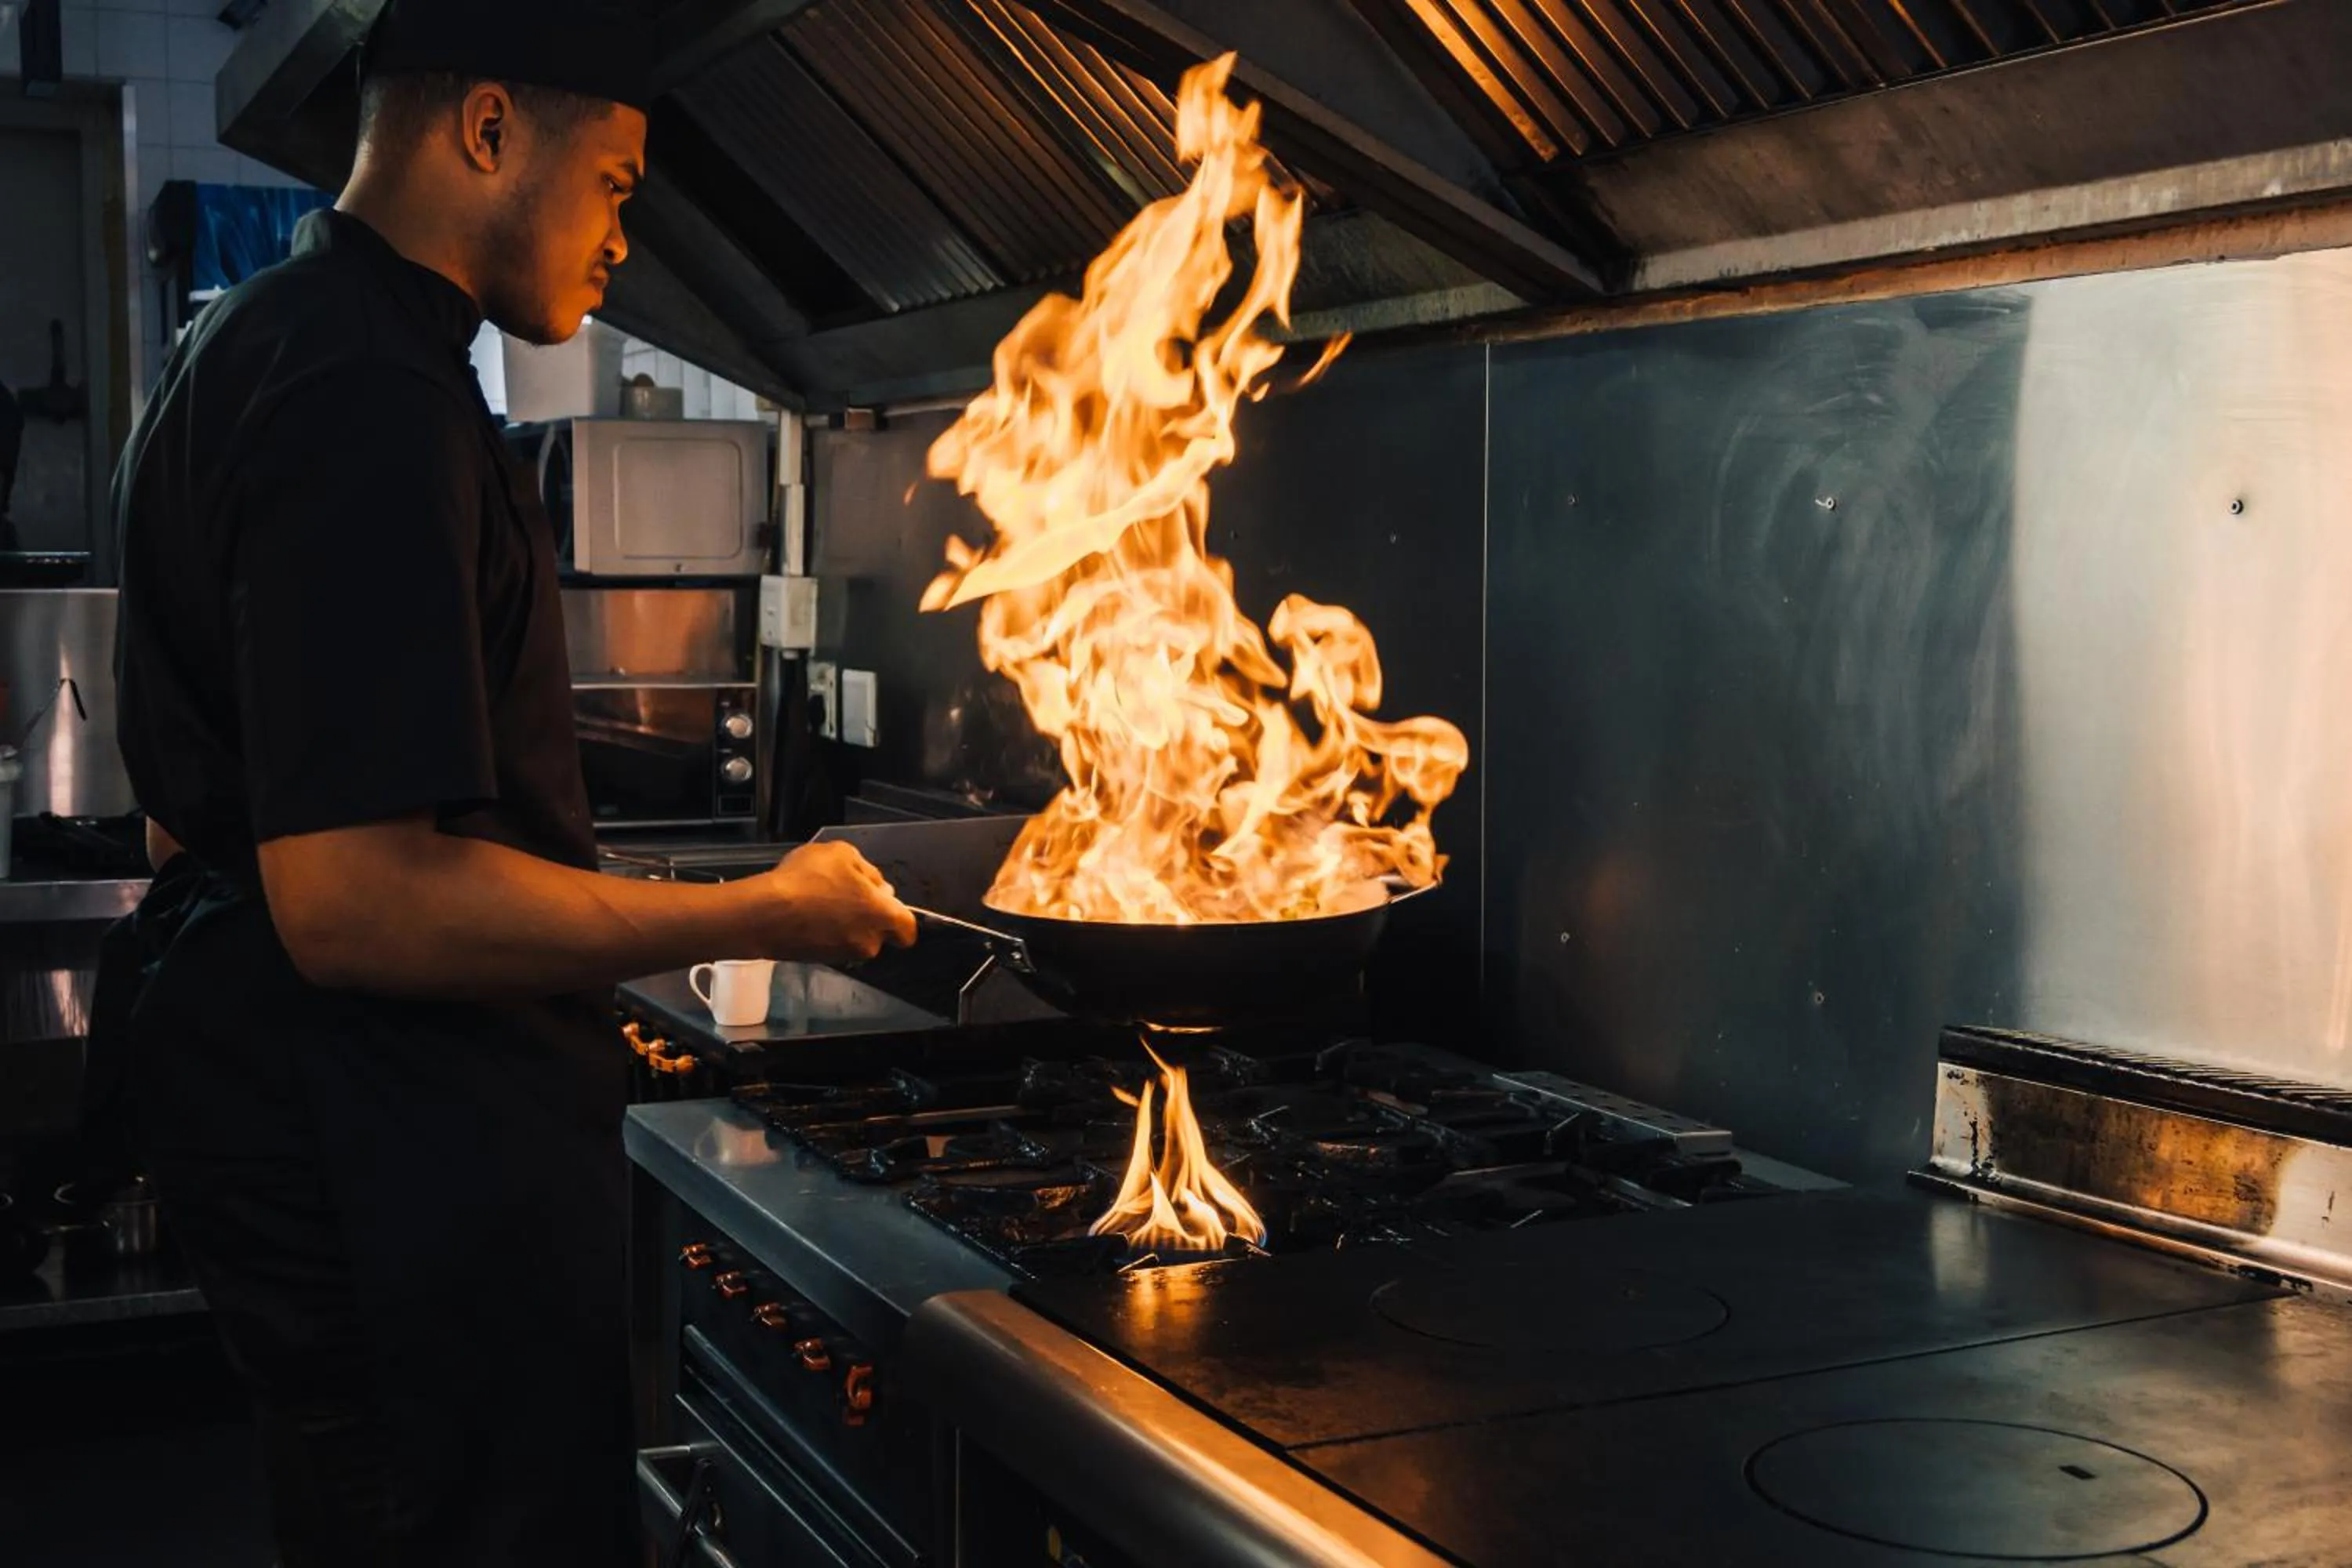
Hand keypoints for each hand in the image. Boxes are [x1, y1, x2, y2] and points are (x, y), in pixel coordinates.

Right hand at [751, 841, 916, 965]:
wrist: (764, 914)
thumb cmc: (808, 880)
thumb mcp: (842, 853)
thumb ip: (868, 870)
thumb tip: (877, 886)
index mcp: (882, 915)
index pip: (908, 929)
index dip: (901, 917)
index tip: (886, 905)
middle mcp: (868, 942)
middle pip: (880, 933)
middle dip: (868, 916)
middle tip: (846, 894)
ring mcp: (843, 955)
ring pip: (855, 939)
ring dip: (845, 923)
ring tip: (820, 900)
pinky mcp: (820, 961)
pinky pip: (832, 945)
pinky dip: (825, 932)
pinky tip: (806, 913)